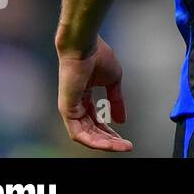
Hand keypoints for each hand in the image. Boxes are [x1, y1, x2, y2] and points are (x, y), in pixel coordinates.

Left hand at [57, 36, 131, 152]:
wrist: (85, 46)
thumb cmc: (98, 56)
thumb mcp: (113, 81)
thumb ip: (116, 101)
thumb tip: (122, 119)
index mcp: (85, 97)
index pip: (97, 120)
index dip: (111, 131)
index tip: (125, 138)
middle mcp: (76, 105)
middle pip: (92, 130)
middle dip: (110, 140)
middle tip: (126, 146)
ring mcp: (70, 109)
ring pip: (86, 135)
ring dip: (104, 143)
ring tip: (122, 146)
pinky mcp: (67, 110)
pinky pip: (79, 133)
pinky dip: (94, 140)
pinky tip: (108, 143)